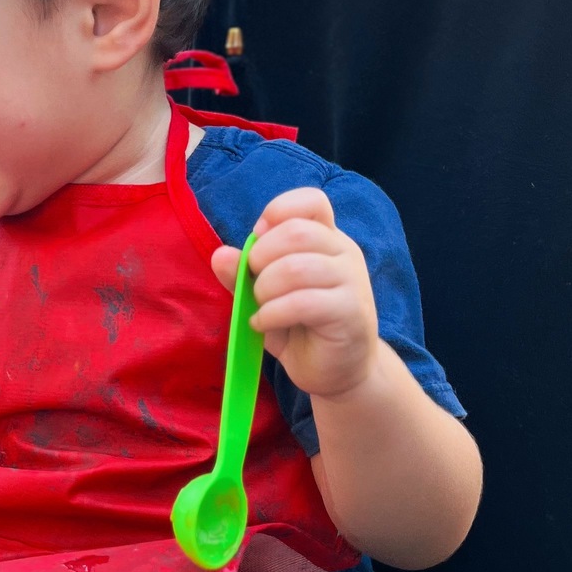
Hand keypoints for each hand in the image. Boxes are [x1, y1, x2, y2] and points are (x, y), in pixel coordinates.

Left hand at [211, 189, 379, 403]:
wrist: (338, 371)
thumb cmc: (300, 327)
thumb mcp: (264, 296)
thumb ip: (242, 274)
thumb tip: (220, 254)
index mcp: (326, 238)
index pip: (311, 201)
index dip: (277, 212)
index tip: (258, 242)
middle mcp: (344, 252)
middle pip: (296, 231)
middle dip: (260, 257)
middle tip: (253, 284)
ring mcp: (352, 281)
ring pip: (296, 267)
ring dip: (265, 288)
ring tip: (260, 307)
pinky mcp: (351, 312)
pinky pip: (303, 302)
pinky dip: (272, 313)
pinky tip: (264, 323)